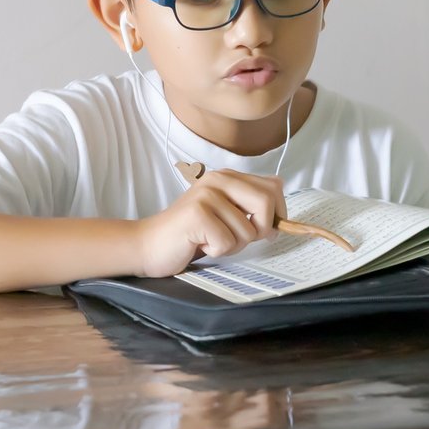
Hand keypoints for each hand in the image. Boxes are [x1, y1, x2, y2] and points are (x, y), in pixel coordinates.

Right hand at [136, 170, 286, 277]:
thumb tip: (280, 217)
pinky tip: (199, 243)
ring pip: (247, 230)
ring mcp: (206, 195)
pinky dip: (217, 251)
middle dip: (259, 229)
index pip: (273, 186)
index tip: (264, 230)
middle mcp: (217, 179)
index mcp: (227, 177)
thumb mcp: (226, 216)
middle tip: (237, 238)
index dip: (277, 212)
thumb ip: (249, 208)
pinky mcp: (196, 214)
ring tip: (210, 239)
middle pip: (266, 202)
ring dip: (233, 245)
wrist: (149, 245)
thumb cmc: (191, 235)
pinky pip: (227, 242)